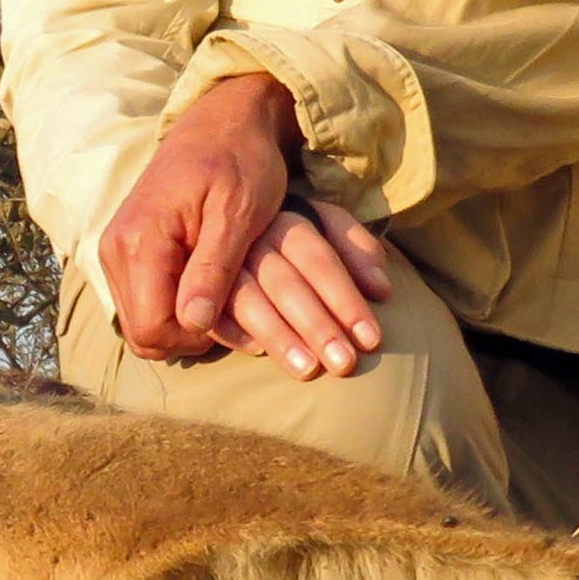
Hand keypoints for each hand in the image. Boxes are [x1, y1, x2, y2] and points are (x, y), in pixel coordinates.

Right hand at [98, 77, 298, 355]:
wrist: (222, 122)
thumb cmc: (240, 161)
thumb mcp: (238, 213)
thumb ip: (214, 268)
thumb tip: (192, 322)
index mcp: (140, 240)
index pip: (153, 328)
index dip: (196, 337)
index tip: (234, 315)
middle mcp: (115, 250)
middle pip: (142, 335)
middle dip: (189, 337)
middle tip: (232, 312)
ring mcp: (115, 252)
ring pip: (142, 325)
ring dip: (182, 326)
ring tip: (223, 299)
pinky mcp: (125, 254)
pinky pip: (143, 305)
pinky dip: (174, 310)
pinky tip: (207, 290)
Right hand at [223, 199, 395, 378]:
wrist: (229, 209)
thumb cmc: (294, 229)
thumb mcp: (327, 222)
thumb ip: (357, 249)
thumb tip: (381, 291)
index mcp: (287, 220)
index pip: (319, 260)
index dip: (346, 299)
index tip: (372, 340)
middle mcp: (252, 240)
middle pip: (285, 283)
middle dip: (317, 325)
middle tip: (345, 365)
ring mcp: (221, 264)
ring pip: (248, 300)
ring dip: (279, 335)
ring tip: (308, 371)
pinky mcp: (197, 287)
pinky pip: (210, 312)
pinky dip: (232, 331)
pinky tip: (257, 352)